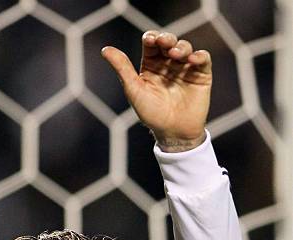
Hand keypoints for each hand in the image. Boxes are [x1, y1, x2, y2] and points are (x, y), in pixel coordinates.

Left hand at [101, 31, 211, 151]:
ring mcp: (185, 68)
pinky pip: (203, 58)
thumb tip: (105, 50)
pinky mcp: (201, 75)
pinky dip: (199, 56)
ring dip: (181, 47)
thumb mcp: (134, 91)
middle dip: (166, 38)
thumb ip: (122, 69)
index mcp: (151, 65)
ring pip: (184, 47)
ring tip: (175, 54)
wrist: (173, 133)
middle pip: (168, 41)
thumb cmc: (152, 114)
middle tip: (164, 42)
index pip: (151, 44)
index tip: (150, 40)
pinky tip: (192, 60)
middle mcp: (168, 64)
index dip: (151, 38)